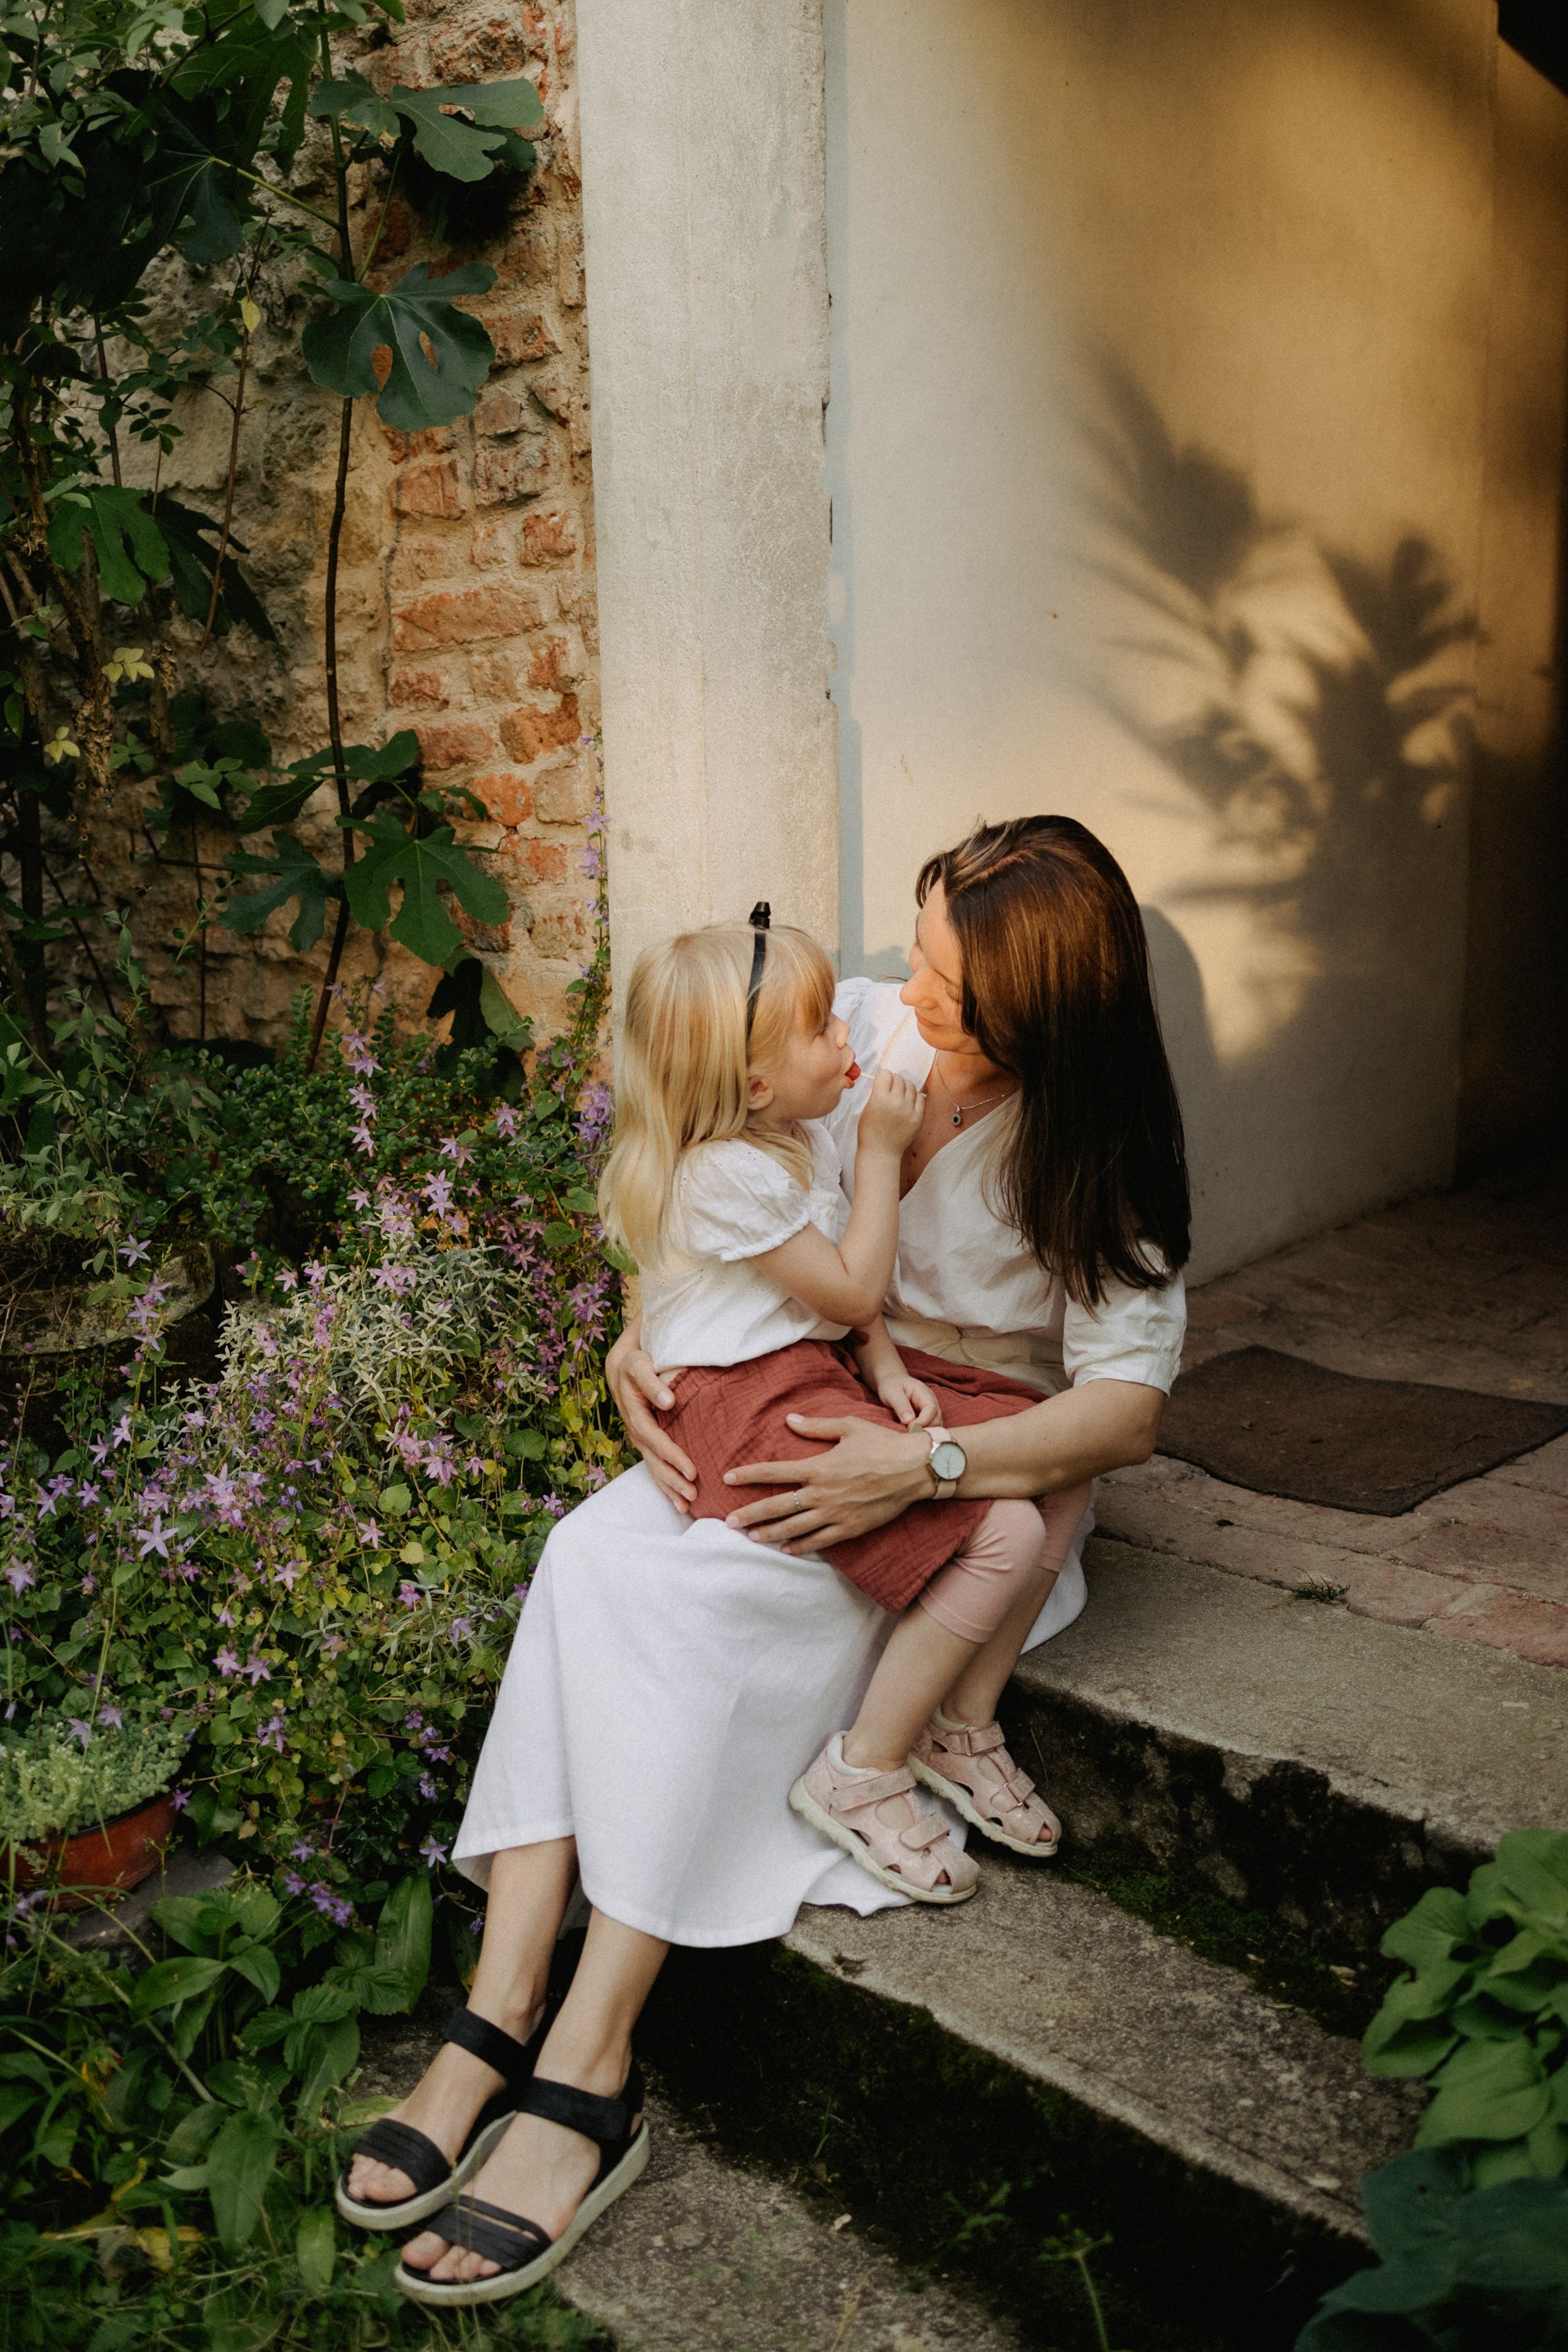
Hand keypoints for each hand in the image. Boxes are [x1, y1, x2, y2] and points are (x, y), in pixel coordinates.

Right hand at [605, 1324, 695, 1509]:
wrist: (622, 1363)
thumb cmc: (637, 1361)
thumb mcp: (641, 1364)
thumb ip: (652, 1381)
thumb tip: (669, 1402)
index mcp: (634, 1411)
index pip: (655, 1438)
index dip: (672, 1455)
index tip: (692, 1470)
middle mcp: (635, 1428)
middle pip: (654, 1459)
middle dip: (673, 1478)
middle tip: (694, 1493)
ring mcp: (639, 1437)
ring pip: (653, 1467)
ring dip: (670, 1487)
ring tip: (688, 1504)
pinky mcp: (645, 1442)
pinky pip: (654, 1466)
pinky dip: (666, 1485)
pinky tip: (680, 1503)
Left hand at [723, 1414, 930, 1550]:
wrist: (916, 1469)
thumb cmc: (883, 1443)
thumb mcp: (848, 1426)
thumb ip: (816, 1426)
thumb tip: (788, 1420)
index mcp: (818, 1466)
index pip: (774, 1472)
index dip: (749, 1475)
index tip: (728, 1478)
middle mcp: (822, 1493)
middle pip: (778, 1506)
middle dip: (750, 1514)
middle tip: (728, 1522)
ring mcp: (836, 1513)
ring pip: (795, 1528)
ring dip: (770, 1533)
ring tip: (751, 1537)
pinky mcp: (851, 1528)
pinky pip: (820, 1541)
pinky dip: (801, 1547)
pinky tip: (786, 1550)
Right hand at [855, 1067, 922, 1158]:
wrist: (880, 1152)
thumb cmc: (869, 1131)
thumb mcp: (867, 1108)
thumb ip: (877, 1093)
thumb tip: (886, 1079)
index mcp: (879, 1098)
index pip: (886, 1074)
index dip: (883, 1077)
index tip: (883, 1082)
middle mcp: (896, 1102)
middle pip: (899, 1078)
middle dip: (894, 1081)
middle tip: (891, 1089)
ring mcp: (909, 1110)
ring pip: (911, 1086)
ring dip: (904, 1088)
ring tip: (900, 1096)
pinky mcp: (918, 1118)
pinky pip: (920, 1098)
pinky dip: (914, 1097)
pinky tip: (908, 1103)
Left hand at [876, 1374, 940, 1429]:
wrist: (891, 1382)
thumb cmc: (892, 1385)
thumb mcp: (893, 1393)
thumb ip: (901, 1405)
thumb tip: (909, 1420)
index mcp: (925, 1394)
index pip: (931, 1409)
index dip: (923, 1421)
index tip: (910, 1428)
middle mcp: (931, 1402)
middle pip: (936, 1420)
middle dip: (924, 1429)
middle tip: (908, 1434)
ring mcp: (930, 1411)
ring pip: (934, 1426)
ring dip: (923, 1432)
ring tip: (908, 1434)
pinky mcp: (926, 1418)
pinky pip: (929, 1428)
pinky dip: (921, 1433)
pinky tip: (910, 1434)